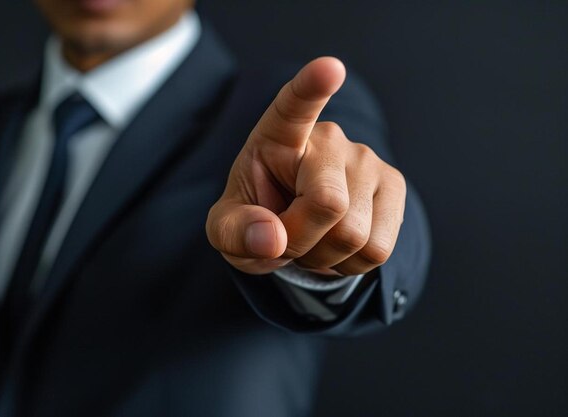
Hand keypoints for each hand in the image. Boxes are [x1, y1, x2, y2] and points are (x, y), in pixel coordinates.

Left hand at [206, 57, 405, 276]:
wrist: (295, 228)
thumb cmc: (258, 217)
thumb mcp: (227, 229)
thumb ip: (236, 232)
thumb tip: (273, 239)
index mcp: (279, 134)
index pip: (295, 106)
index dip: (313, 88)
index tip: (330, 69)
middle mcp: (329, 139)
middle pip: (327, 204)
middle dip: (302, 242)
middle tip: (287, 237)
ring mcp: (368, 159)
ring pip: (354, 235)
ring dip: (325, 257)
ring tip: (313, 237)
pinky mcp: (394, 186)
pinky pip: (377, 249)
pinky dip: (350, 265)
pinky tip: (337, 245)